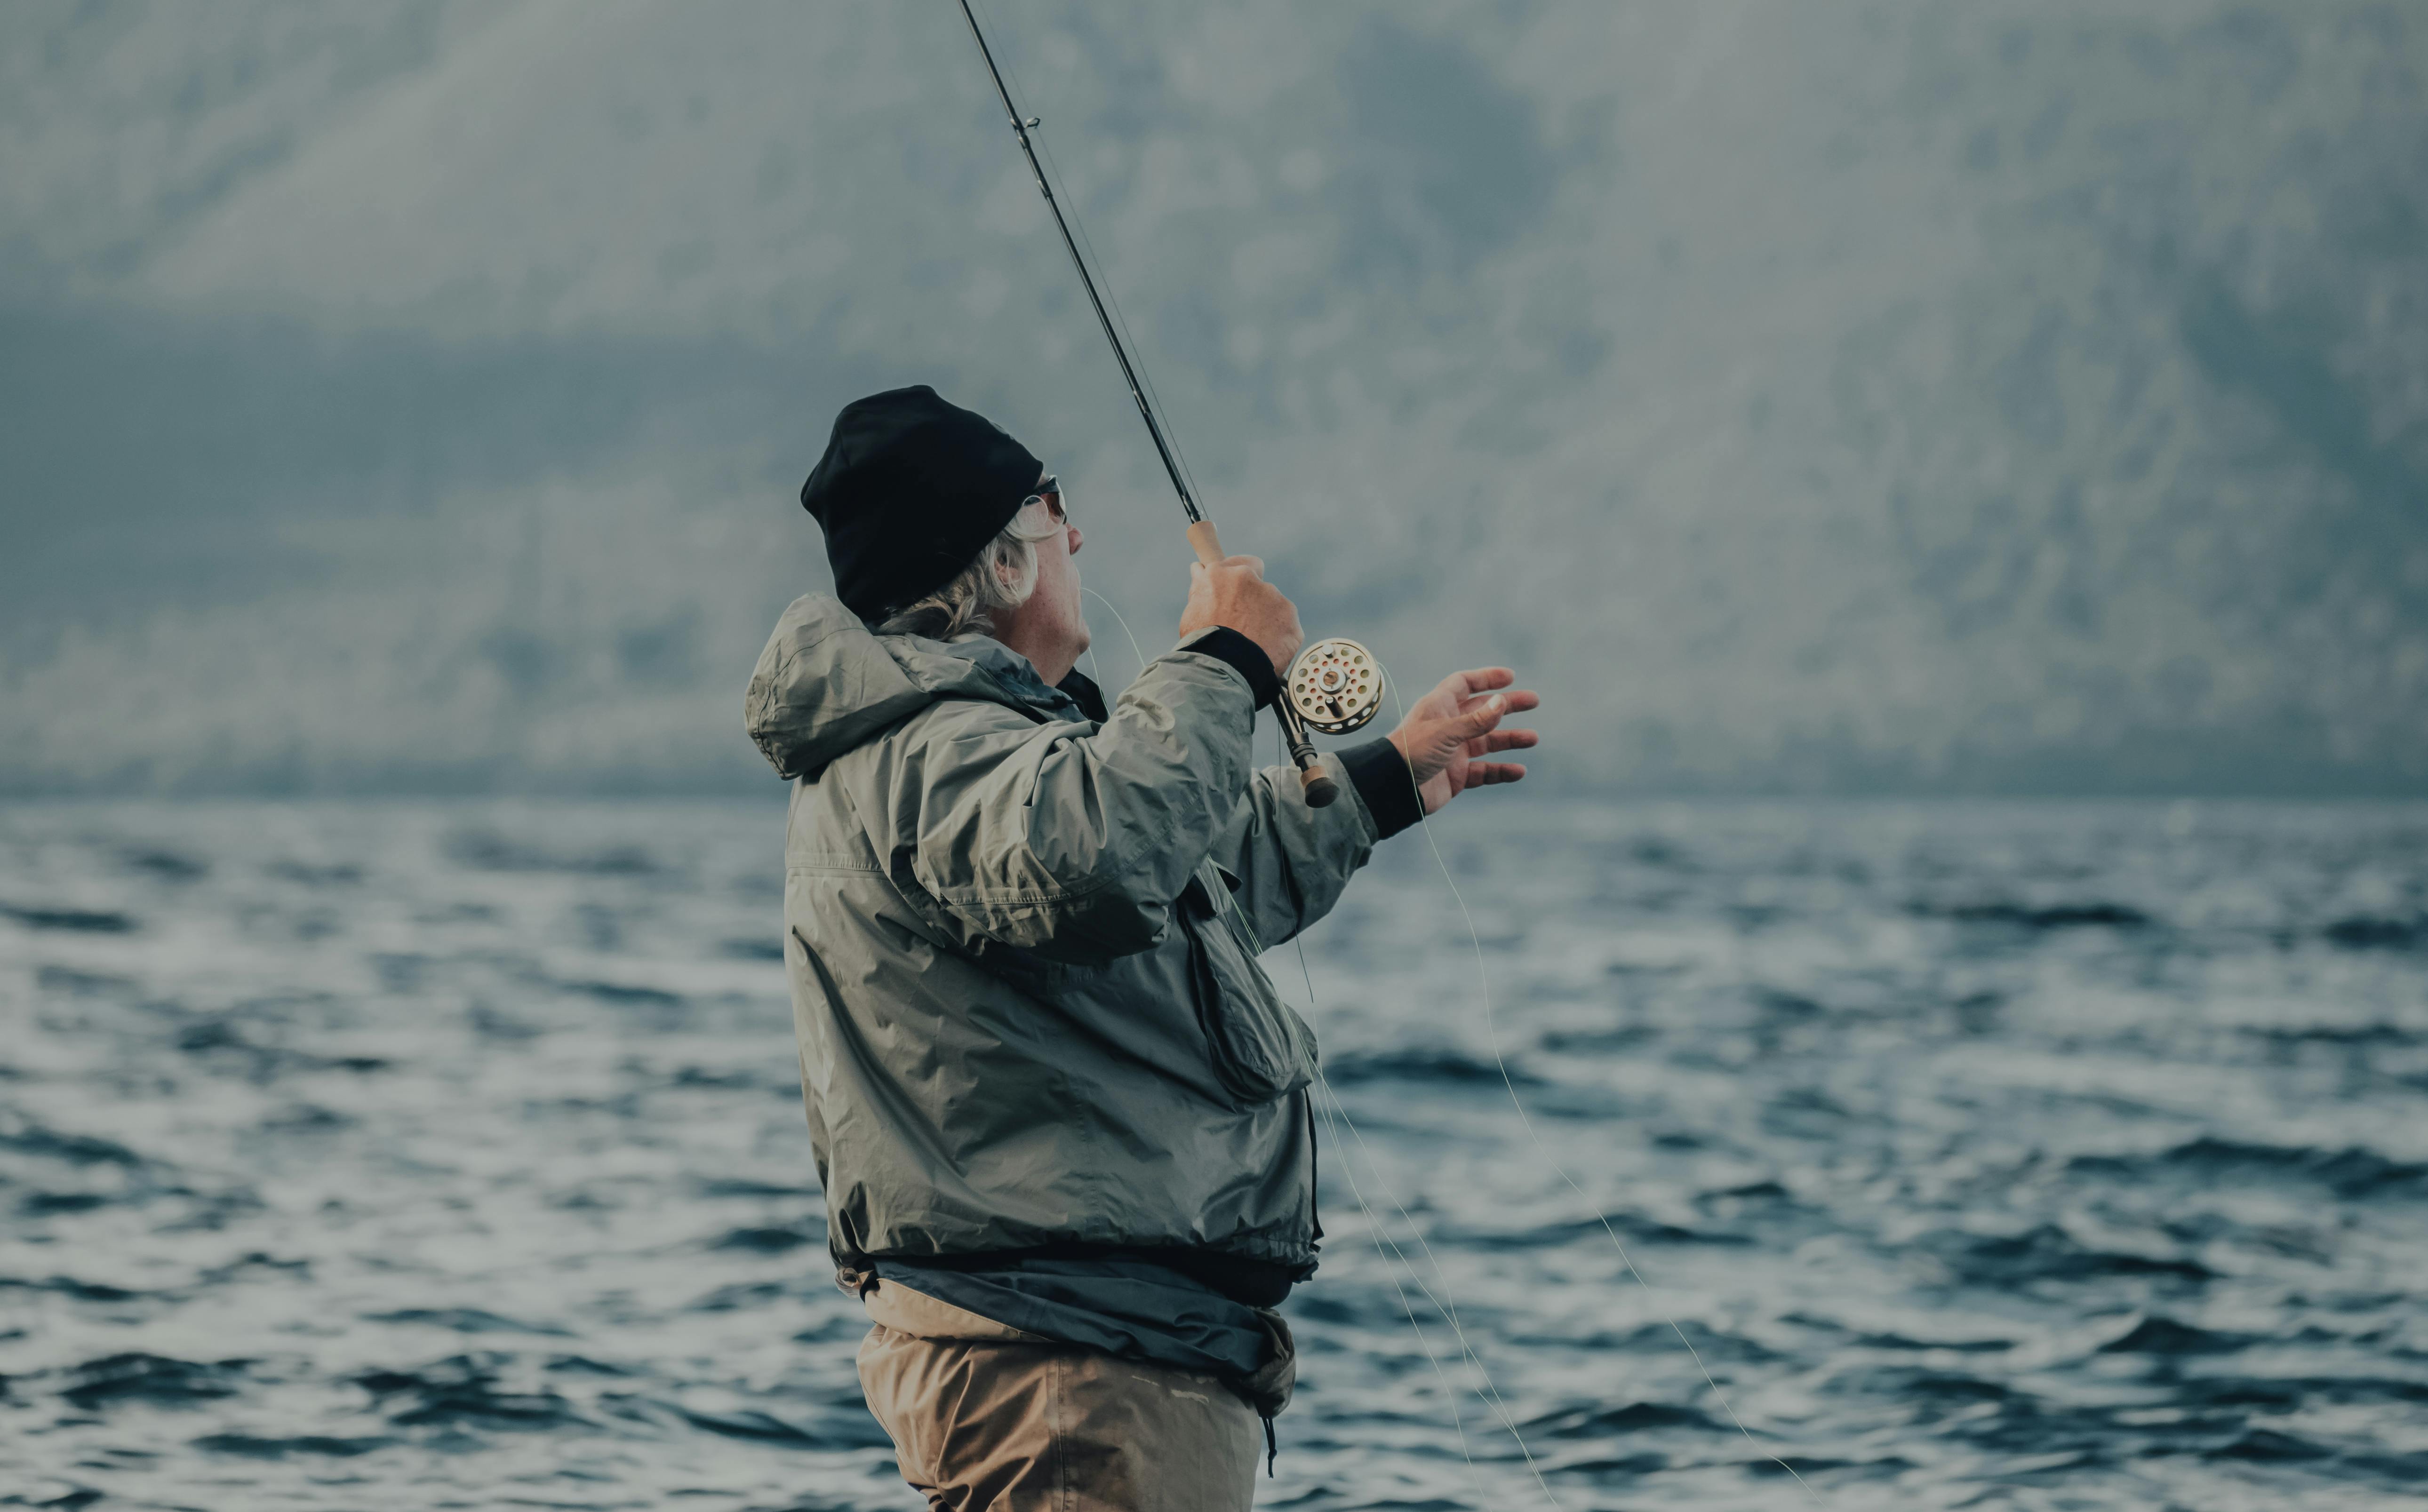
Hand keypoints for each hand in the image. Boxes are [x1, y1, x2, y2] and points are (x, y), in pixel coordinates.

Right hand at [1178, 556, 1303, 679]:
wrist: (1223, 669)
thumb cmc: (1203, 643)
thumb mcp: (1192, 612)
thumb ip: (1201, 588)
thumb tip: (1199, 568)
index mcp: (1224, 575)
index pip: (1244, 564)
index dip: (1244, 579)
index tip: (1241, 591)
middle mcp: (1251, 580)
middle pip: (1260, 588)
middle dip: (1255, 603)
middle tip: (1243, 626)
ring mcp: (1274, 599)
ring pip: (1275, 608)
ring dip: (1268, 621)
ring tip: (1253, 645)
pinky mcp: (1291, 620)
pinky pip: (1287, 628)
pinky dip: (1280, 638)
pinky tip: (1267, 652)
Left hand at [1386, 667, 1539, 815]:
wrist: (1393, 788)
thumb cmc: (1412, 752)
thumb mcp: (1446, 731)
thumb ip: (1476, 720)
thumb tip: (1501, 702)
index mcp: (1439, 707)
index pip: (1464, 684)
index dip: (1486, 678)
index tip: (1510, 677)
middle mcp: (1448, 726)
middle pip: (1482, 711)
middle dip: (1507, 706)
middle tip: (1533, 701)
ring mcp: (1453, 751)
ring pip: (1487, 742)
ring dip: (1509, 739)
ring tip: (1532, 738)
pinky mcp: (1456, 775)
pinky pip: (1484, 771)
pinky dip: (1501, 771)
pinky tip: (1518, 771)